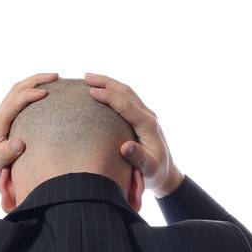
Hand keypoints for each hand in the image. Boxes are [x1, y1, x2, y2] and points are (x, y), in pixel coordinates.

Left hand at [0, 73, 59, 197]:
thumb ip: (6, 154)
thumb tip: (20, 143)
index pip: (15, 101)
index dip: (31, 94)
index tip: (47, 93)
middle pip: (17, 88)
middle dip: (36, 80)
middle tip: (56, 76)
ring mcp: (3, 116)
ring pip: (18, 91)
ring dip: (35, 82)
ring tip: (55, 79)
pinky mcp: (7, 120)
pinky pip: (20, 100)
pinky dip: (33, 91)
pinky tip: (46, 93)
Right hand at [83, 73, 182, 197]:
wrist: (166, 174)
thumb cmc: (156, 173)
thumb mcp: (149, 169)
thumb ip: (138, 158)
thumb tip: (125, 147)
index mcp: (148, 125)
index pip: (125, 105)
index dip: (108, 97)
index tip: (91, 92)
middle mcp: (147, 116)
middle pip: (125, 92)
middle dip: (105, 82)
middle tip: (86, 77)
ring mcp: (145, 115)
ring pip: (126, 92)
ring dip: (108, 83)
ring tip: (89, 79)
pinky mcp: (141, 117)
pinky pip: (126, 99)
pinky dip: (112, 91)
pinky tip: (101, 90)